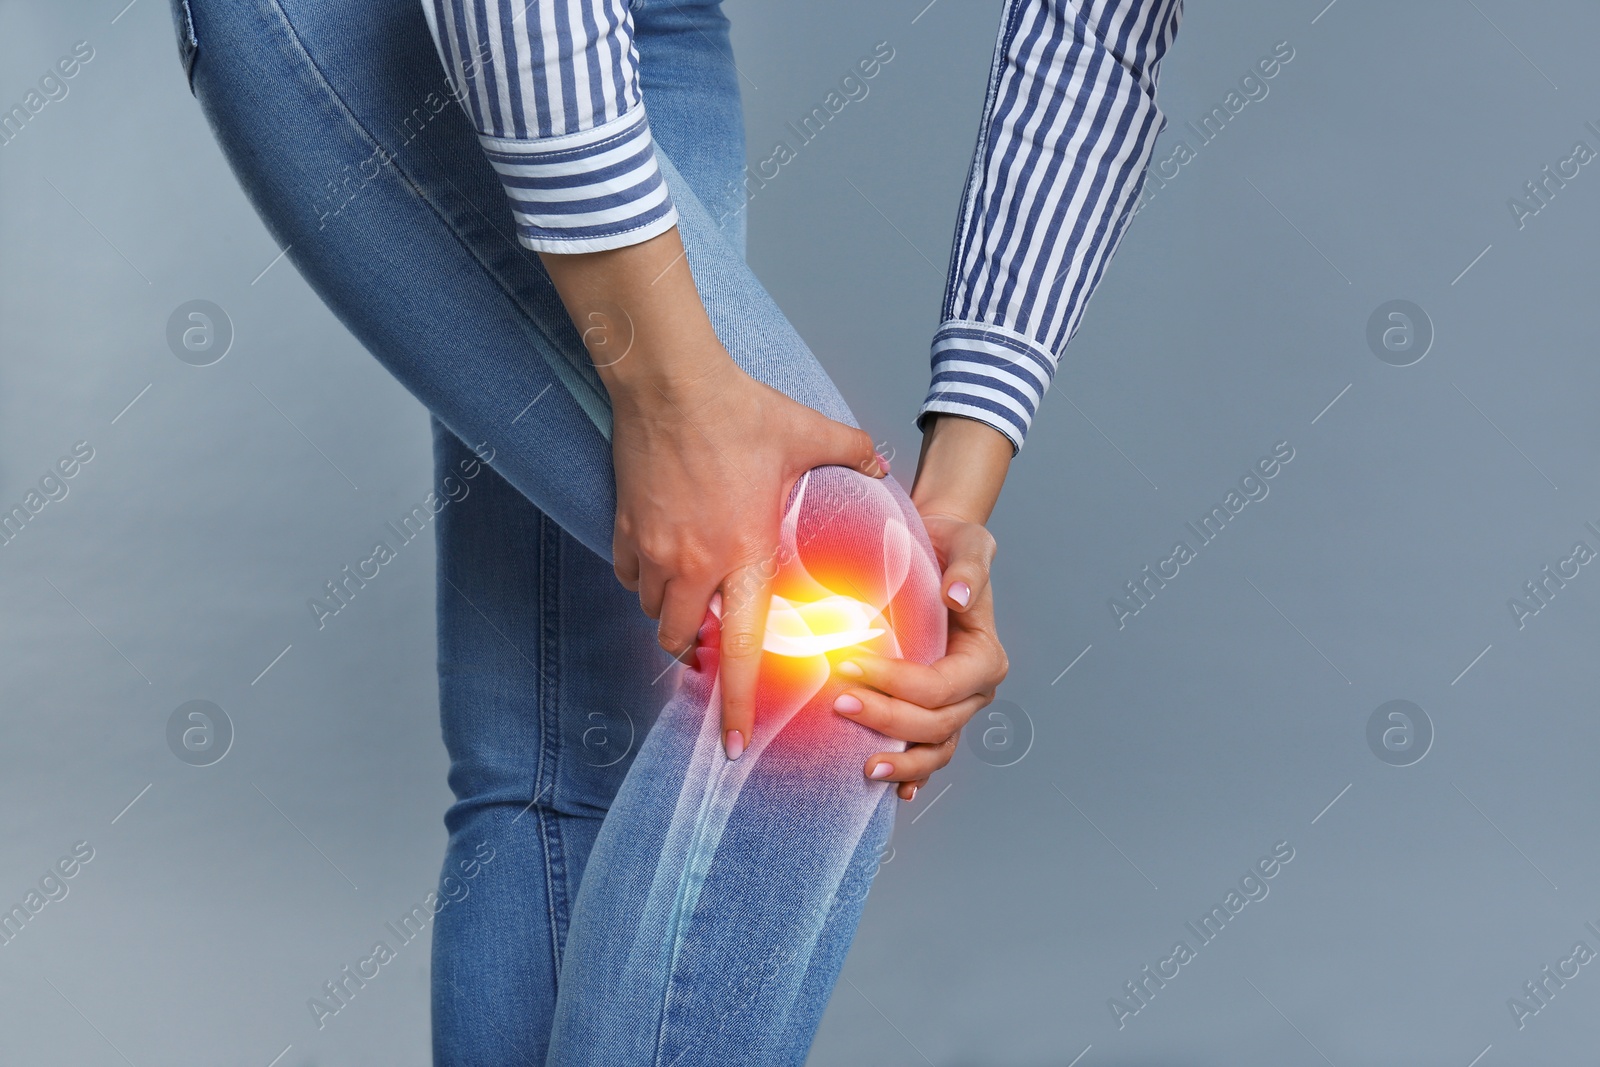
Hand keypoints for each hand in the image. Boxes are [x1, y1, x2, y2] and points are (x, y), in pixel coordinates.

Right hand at [610, 355, 884, 757]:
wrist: (671, 382)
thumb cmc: (740, 410)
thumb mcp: (809, 434)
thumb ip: (853, 455)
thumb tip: (882, 467)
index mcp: (744, 554)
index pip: (739, 650)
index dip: (736, 702)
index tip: (733, 742)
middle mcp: (693, 563)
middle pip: (682, 642)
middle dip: (695, 658)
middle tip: (711, 656)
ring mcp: (653, 548)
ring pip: (652, 610)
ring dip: (670, 617)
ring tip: (690, 604)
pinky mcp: (624, 526)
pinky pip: (628, 574)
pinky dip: (643, 579)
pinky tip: (662, 561)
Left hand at [831, 512, 1007, 798]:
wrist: (933, 551)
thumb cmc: (950, 547)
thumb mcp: (968, 543)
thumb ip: (969, 567)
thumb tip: (956, 596)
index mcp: (983, 658)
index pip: (942, 686)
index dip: (898, 684)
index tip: (852, 666)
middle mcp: (973, 691)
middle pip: (935, 724)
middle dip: (886, 719)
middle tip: (838, 701)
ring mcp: (953, 708)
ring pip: (935, 751)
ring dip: (902, 764)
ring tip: (863, 768)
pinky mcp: (930, 713)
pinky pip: (925, 754)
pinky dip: (911, 777)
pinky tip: (888, 790)